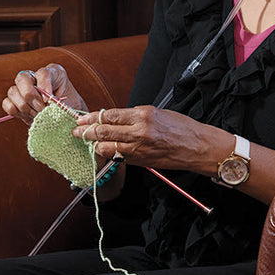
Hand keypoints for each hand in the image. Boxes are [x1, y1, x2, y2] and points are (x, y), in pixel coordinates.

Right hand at [2, 63, 86, 124]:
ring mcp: (21, 89)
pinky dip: (15, 111)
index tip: (49, 100)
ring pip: (12, 92)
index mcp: (51, 73)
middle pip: (22, 78)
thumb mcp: (72, 101)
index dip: (44, 86)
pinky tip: (28, 116)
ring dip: (25, 107)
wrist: (65, 117)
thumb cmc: (69, 107)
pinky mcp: (14, 102)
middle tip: (41, 109)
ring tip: (37, 115)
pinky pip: (6, 104)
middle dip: (32, 97)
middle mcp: (33, 77)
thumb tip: (45, 102)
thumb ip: (60, 101)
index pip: (43, 73)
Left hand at [72, 105, 228, 175]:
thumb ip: (135, 116)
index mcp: (143, 115)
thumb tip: (115, 119)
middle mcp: (139, 131)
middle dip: (86, 131)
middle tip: (76, 131)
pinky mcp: (141, 161)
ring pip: (108, 146)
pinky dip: (109, 154)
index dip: (92, 117)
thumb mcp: (157, 113)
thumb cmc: (181, 128)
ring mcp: (139, 148)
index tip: (82, 118)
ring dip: (95, 144)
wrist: (198, 146)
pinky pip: (119, 157)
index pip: (110, 115)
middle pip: (104, 131)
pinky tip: (103, 151)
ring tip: (86, 142)